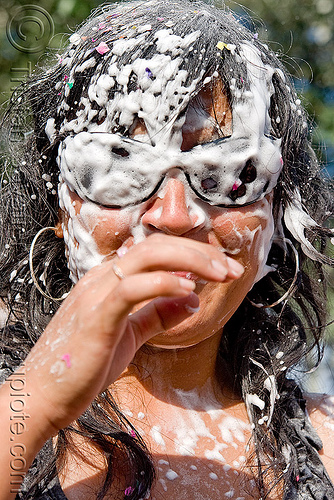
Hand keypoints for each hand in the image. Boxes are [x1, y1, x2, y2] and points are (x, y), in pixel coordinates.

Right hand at [24, 233, 243, 431]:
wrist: (42, 395)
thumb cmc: (85, 364)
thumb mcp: (131, 334)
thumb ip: (158, 314)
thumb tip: (193, 298)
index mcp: (109, 279)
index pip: (156, 251)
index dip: (194, 254)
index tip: (223, 269)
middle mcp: (102, 278)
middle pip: (156, 246)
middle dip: (199, 252)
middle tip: (230, 268)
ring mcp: (96, 294)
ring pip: (146, 256)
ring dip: (190, 260)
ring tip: (220, 274)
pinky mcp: (96, 317)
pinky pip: (131, 287)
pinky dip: (162, 283)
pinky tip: (188, 290)